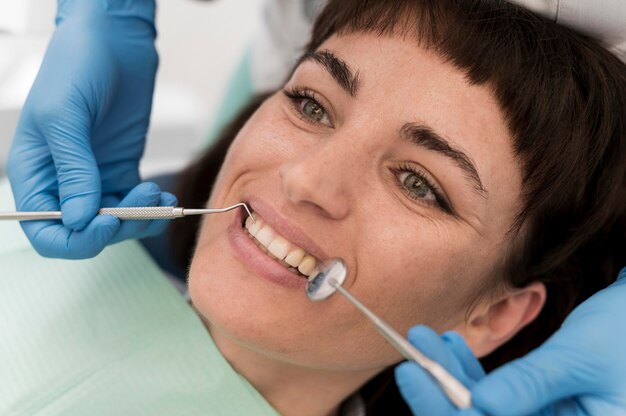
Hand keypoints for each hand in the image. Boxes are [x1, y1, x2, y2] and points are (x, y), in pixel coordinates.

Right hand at [7, 0, 166, 257]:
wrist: (113, 41)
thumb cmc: (77, 66)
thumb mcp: (66, 116)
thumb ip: (73, 170)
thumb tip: (80, 219)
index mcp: (35, 173)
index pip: (45, 231)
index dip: (75, 239)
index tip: (106, 223)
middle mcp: (62, 181)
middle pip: (85, 231)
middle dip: (116, 228)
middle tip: (143, 206)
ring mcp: (94, 176)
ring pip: (114, 221)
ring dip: (138, 219)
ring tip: (158, 198)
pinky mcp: (121, 168)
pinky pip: (134, 203)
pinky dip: (150, 208)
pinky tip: (164, 199)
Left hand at [395, 268, 625, 415]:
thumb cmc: (625, 331)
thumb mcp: (579, 357)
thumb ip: (531, 383)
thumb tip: (481, 405)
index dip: (448, 413)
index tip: (415, 378)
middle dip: (442, 395)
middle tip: (411, 359)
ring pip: (485, 410)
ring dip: (452, 377)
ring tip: (426, 341)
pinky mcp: (541, 406)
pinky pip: (499, 395)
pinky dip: (473, 372)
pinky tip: (452, 346)